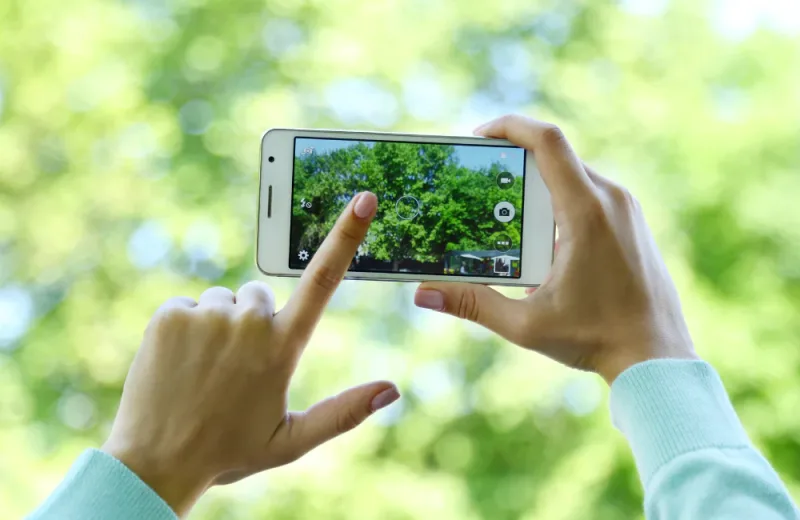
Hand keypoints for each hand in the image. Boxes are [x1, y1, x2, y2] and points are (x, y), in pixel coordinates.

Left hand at [102, 192, 399, 516]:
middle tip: (235, 369)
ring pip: (222, 302)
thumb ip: (345, 412)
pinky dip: (185, 328)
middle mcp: (248, 323)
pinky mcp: (169, 316)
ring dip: (218, 326)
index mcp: (283, 348)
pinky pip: (187, 306)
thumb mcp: (292, 441)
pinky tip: (179, 364)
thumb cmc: (229, 451)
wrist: (154, 464)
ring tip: (204, 372)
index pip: (323, 281)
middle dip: (253, 320)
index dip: (346, 236)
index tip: (364, 200)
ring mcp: (206, 316)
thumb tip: (393, 390)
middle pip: (259, 296)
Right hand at [414, 115, 697, 383]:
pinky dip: (560, 202)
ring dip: (537, 187)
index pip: (546, 140)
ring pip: (573, 175)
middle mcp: (612, 199)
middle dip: (514, 164)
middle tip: (481, 185)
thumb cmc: (597, 338)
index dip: (508, 126)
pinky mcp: (632, 222)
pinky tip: (541, 241)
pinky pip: (590, 194)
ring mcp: (626, 209)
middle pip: (554, 157)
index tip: (478, 137)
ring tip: (507, 218)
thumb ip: (472, 304)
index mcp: (586, 211)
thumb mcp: (526, 323)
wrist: (658, 357)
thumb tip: (423, 294)